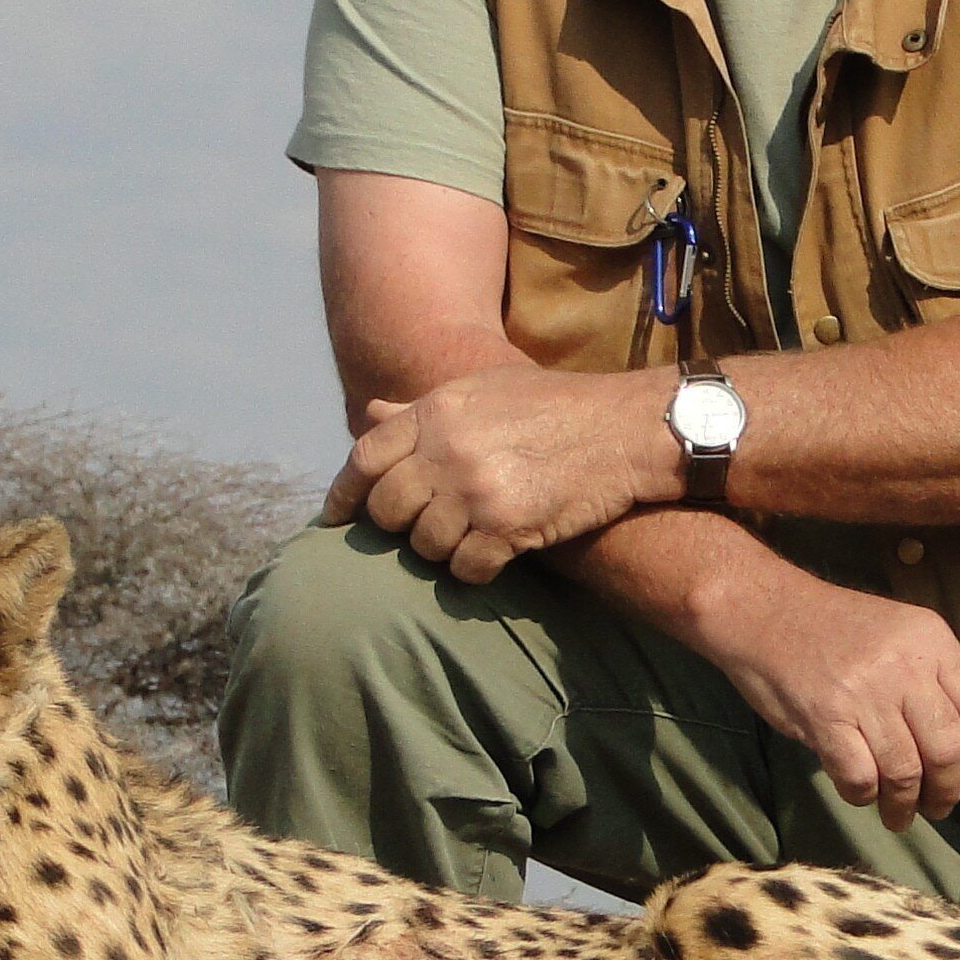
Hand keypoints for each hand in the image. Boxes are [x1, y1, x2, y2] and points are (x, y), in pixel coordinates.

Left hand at [321, 367, 674, 581]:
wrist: (624, 429)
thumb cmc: (556, 406)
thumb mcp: (484, 389)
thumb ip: (423, 408)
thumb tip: (371, 414)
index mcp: (436, 411)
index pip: (364, 456)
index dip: (343, 494)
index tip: (335, 519)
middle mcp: (447, 450)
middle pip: (389, 510)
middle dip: (400, 526)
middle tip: (427, 526)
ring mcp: (476, 490)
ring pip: (425, 545)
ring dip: (442, 549)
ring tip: (469, 536)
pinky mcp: (507, 527)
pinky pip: (465, 569)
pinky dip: (474, 570)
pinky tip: (492, 557)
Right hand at [700, 573, 959, 832]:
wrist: (761, 610)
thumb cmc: (835, 629)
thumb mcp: (899, 636)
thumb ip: (939, 681)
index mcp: (930, 639)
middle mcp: (904, 664)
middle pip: (948, 747)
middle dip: (948, 790)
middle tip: (939, 806)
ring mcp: (864, 692)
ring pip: (906, 771)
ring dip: (906, 804)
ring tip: (899, 814)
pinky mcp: (825, 718)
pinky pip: (860, 777)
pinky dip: (864, 795)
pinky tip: (862, 793)